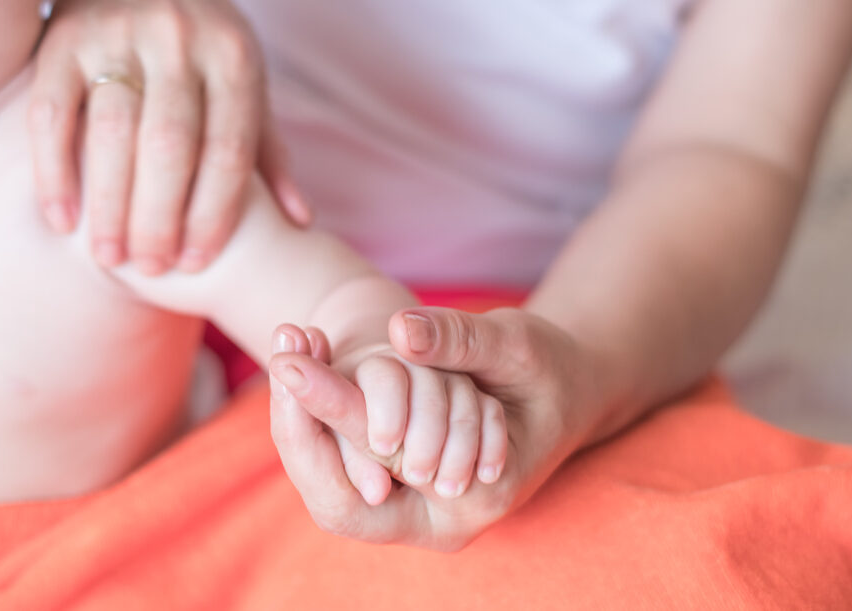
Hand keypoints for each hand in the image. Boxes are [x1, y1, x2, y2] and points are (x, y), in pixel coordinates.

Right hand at [28, 0, 310, 274]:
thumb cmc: (202, 36)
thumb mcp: (246, 78)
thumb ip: (268, 148)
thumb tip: (300, 220)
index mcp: (233, 57)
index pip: (228, 148)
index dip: (214, 211)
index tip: (196, 262)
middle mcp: (179, 42)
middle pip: (171, 145)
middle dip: (162, 216)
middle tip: (153, 268)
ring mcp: (117, 37)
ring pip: (113, 132)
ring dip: (111, 204)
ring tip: (111, 258)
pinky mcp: (62, 38)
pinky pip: (52, 113)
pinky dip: (54, 171)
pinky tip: (62, 220)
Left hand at [269, 307, 603, 550]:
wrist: (567, 391)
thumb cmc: (551, 370)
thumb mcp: (516, 346)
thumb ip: (460, 341)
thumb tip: (399, 330)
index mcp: (476, 499)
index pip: (379, 464)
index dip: (329, 409)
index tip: (290, 358)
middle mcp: (438, 521)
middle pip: (339, 498)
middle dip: (300, 422)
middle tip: (284, 347)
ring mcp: (416, 506)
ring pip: (334, 481)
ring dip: (303, 413)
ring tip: (292, 337)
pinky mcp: (399, 481)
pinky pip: (344, 461)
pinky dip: (320, 411)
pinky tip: (306, 351)